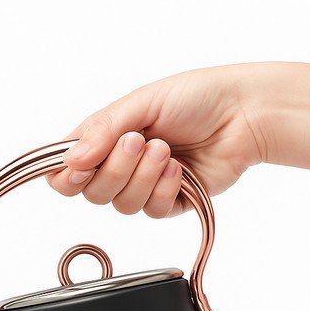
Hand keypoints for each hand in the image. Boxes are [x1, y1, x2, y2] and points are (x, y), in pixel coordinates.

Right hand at [47, 65, 267, 216]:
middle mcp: (120, 165)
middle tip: (140, 140)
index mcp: (105, 138)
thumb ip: (102, 131)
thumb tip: (69, 160)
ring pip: (123, 205)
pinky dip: (165, 190)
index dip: (66, 176)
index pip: (66, 171)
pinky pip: (153, 212)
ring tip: (167, 150)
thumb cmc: (195, 97)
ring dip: (144, 177)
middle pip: (93, 193)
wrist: (243, 114)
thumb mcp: (141, 102)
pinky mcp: (171, 202)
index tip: (80, 167)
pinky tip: (182, 169)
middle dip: (115, 169)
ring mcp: (145, 186)